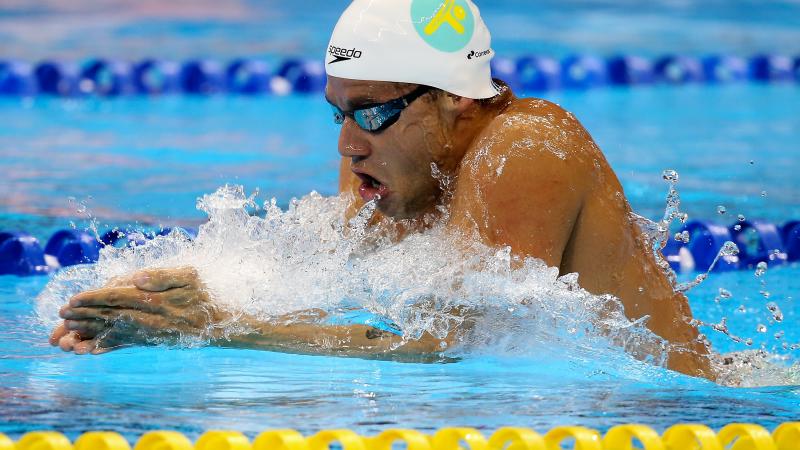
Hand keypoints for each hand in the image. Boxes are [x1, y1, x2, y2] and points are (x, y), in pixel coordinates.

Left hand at [49, 267, 225, 354]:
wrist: (222, 326)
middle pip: (109, 316)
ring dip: (88, 334)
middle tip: (60, 315)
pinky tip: (91, 351)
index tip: (71, 300)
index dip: (92, 298)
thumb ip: (163, 275)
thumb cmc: (206, 296)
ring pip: (113, 332)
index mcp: (154, 300)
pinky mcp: (152, 340)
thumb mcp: (191, 276)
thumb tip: (137, 277)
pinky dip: (107, 347)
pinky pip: (126, 344)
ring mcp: (149, 332)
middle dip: (83, 316)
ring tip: (67, 337)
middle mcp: (148, 318)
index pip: (116, 297)